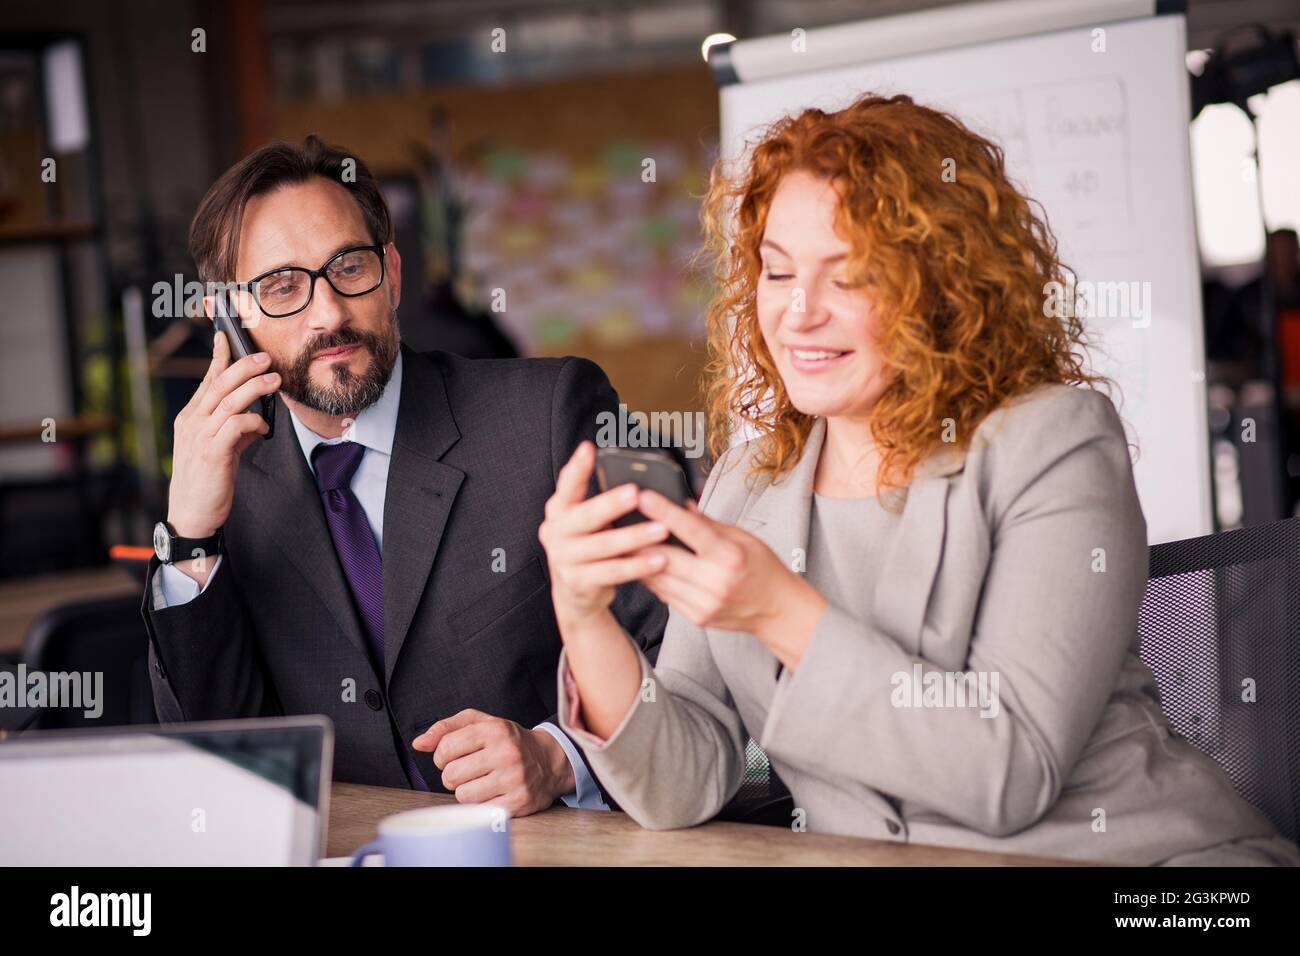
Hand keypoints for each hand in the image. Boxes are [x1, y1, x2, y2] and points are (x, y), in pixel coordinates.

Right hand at [166, 331, 278, 555]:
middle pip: (219, 384)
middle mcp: (192, 422)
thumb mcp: (220, 450)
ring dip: (255, 387)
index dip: (218, 358)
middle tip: (265, 357)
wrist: (191, 514)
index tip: (227, 338)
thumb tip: (258, 419)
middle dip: (244, 366)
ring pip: (228, 400)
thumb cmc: (206, 482)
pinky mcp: (212, 453)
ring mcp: (200, 436)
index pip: (206, 381)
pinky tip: (263, 424)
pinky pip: (235, 426)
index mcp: (190, 418)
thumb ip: (236, 431)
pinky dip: (252, 420)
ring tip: (275, 379)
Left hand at [412, 710, 574, 816]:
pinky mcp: (518, 802)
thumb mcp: (480, 723)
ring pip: (463, 796)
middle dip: (454, 776)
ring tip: (481, 782)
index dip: (442, 756)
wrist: (549, 760)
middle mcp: (506, 752)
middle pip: (451, 775)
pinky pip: (479, 810)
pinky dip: (480, 804)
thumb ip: (446, 728)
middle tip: (469, 770)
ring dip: (466, 791)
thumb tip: (418, 744)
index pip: (445, 748)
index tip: (454, 757)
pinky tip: (492, 792)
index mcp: (494, 729)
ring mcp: (513, 778)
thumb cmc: (508, 741)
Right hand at [538, 440, 670, 628]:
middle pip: (586, 516)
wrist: (575, 590)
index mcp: (559, 509)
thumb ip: (601, 500)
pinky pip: (613, 572)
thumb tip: (639, 480)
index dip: (577, 467)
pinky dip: (638, 566)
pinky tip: (660, 559)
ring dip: (635, 537)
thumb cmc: (589, 543)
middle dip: (612, 504)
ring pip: (603, 546)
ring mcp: (564, 559)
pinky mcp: (577, 582)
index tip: (589, 448)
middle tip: (637, 493)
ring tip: (662, 529)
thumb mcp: (587, 519)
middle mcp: (555, 532)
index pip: (567, 484)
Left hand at [635, 489, 827, 669]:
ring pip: (658, 578)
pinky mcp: (696, 617)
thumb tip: (681, 503)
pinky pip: (663, 594)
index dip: (664, 512)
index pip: (691, 530)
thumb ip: (708, 523)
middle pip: (665, 557)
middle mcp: (716, 583)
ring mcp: (704, 604)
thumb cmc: (763, 569)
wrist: (777, 610)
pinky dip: (652, 577)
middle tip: (619, 519)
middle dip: (639, 538)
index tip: (643, 496)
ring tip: (623, 541)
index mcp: (730, 557)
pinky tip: (645, 564)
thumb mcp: (743, 538)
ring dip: (638, 559)